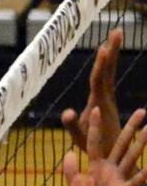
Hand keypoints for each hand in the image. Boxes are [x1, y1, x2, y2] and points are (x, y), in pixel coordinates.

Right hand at [61, 29, 123, 154]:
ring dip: (111, 53)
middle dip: (112, 50)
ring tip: (115, 35)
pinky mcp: (106, 99)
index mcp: (98, 102)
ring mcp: (107, 97)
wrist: (114, 155)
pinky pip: (107, 76)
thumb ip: (73, 125)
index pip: (99, 79)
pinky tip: (108, 55)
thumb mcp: (80, 137)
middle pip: (108, 69)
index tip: (104, 48)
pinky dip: (107, 64)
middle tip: (118, 30)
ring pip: (109, 70)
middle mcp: (105, 96)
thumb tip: (68, 111)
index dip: (101, 64)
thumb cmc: (95, 146)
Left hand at [68, 107, 146, 185]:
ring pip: (132, 158)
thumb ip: (71, 172)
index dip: (94, 127)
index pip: (94, 143)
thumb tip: (69, 153)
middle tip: (143, 111)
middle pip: (121, 145)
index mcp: (96, 169)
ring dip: (141, 144)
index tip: (96, 108)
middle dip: (131, 128)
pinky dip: (144, 174)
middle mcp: (110, 172)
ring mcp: (119, 181)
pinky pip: (135, 182)